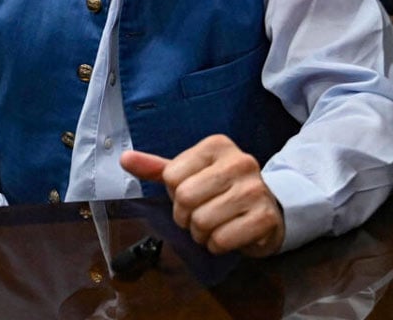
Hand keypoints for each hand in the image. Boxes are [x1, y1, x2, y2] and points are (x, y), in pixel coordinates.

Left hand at [120, 135, 284, 256]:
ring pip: (202, 221)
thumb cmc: (220, 190)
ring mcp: (256, 190)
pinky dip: (217, 245)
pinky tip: (228, 236)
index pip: (171, 176)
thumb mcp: (189, 173)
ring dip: (200, 233)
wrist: (268, 208)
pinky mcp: (266, 218)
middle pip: (185, 198)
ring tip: (213, 226)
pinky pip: (222, 239)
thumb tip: (124, 159)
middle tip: (198, 215)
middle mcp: (240, 162)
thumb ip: (156, 167)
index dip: (174, 192)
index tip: (192, 193)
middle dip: (184, 215)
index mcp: (217, 146)